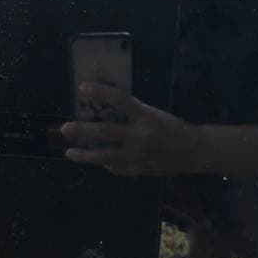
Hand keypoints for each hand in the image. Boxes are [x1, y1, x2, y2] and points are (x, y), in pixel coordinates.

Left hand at [61, 82, 197, 175]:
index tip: (82, 87)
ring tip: (69, 152)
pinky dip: (106, 162)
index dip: (101, 92)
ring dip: (85, 155)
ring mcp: (137, 156)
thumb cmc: (172, 128)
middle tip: (64, 129)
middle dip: (82, 131)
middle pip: (105, 133)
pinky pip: (115, 167)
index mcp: (146, 117)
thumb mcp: (153, 114)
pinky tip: (98, 159)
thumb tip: (103, 109)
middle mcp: (140, 137)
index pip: (120, 100)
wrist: (192, 152)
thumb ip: (131, 113)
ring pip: (105, 156)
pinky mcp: (137, 170)